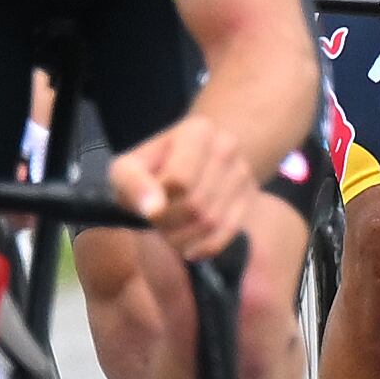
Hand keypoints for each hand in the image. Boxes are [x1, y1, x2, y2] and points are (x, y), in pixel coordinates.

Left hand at [104, 112, 257, 258]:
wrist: (188, 165)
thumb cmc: (152, 168)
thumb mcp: (129, 167)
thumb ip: (132, 183)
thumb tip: (153, 210)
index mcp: (198, 131)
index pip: (180, 180)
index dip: (158, 201)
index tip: (147, 203)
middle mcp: (227, 147)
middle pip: (195, 204)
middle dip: (168, 223)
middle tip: (156, 222)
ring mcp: (242, 173)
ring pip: (211, 222)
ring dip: (183, 238)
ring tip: (169, 231)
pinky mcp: (250, 198)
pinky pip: (227, 234)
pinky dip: (203, 247)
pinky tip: (189, 245)